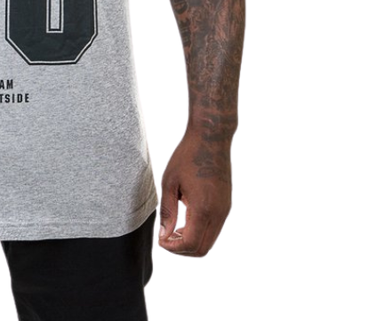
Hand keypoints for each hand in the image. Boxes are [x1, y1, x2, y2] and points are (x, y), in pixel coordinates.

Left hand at [158, 130, 232, 256]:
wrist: (211, 138)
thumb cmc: (187, 156)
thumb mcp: (170, 182)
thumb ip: (168, 211)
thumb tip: (164, 234)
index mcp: (203, 208)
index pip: (190, 244)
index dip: (173, 247)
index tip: (160, 239)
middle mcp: (218, 213)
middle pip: (202, 249)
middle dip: (182, 249)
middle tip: (166, 237)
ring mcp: (225, 209)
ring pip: (210, 240)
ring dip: (191, 241)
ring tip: (174, 228)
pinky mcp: (226, 204)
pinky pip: (214, 229)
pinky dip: (200, 232)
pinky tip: (185, 219)